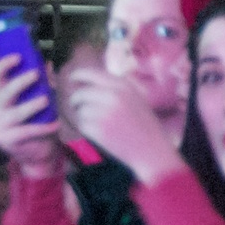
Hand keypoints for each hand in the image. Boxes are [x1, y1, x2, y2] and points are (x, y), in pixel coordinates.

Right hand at [0, 59, 62, 175]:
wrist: (40, 153)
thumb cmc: (40, 123)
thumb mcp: (41, 102)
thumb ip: (43, 85)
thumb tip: (48, 64)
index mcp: (1, 96)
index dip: (4, 65)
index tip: (19, 56)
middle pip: (4, 93)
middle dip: (19, 83)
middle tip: (36, 74)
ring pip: (14, 114)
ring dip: (31, 106)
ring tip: (46, 100)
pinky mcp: (5, 140)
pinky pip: (25, 132)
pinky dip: (42, 128)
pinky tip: (55, 125)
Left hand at [63, 67, 180, 183]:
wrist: (152, 150)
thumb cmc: (145, 126)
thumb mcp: (138, 99)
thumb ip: (118, 88)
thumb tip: (92, 81)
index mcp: (124, 86)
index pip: (92, 74)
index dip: (79, 75)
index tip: (72, 79)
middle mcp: (114, 96)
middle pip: (81, 93)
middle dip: (76, 101)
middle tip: (76, 106)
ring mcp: (106, 112)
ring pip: (80, 110)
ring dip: (83, 117)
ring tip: (98, 124)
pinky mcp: (99, 129)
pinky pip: (81, 124)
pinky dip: (86, 129)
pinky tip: (99, 133)